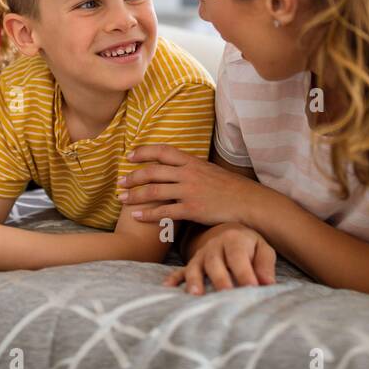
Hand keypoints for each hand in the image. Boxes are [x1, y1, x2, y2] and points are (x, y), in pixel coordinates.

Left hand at [120, 145, 263, 226]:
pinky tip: (137, 217)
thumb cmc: (230, 187)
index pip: (162, 151)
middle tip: (120, 182)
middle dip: (133, 176)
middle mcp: (188, 174)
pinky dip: (148, 215)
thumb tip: (176, 168)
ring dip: (135, 195)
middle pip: (153, 171)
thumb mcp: (209, 170)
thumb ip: (191, 168)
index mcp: (192, 162)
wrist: (247, 202)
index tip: (130, 156)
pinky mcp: (192, 209)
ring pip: (154, 191)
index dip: (144, 152)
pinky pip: (164, 212)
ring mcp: (189, 191)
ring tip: (122, 200)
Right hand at [164, 222, 276, 293]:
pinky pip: (180, 271)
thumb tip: (268, 283)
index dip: (244, 272)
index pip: (238, 256)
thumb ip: (265, 264)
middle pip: (214, 262)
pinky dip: (174, 279)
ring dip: (194, 280)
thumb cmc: (250, 246)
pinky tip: (167, 287)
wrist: (230, 232)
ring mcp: (201, 255)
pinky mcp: (192, 264)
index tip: (252, 288)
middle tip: (226, 294)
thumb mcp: (263, 248)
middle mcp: (214, 246)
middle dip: (220, 278)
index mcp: (234, 240)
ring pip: (195, 267)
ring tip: (195, 294)